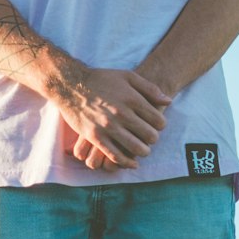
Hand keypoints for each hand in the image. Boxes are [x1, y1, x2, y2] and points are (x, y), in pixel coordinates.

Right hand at [57, 68, 171, 169]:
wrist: (70, 84)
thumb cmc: (101, 79)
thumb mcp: (127, 76)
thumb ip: (150, 88)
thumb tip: (168, 102)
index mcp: (131, 98)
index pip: (158, 121)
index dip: (160, 125)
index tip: (156, 125)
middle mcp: (121, 113)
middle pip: (150, 136)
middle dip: (153, 139)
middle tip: (149, 138)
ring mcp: (108, 126)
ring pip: (136, 148)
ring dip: (143, 151)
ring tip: (142, 149)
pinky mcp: (95, 137)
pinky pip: (115, 156)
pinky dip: (126, 162)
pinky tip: (132, 163)